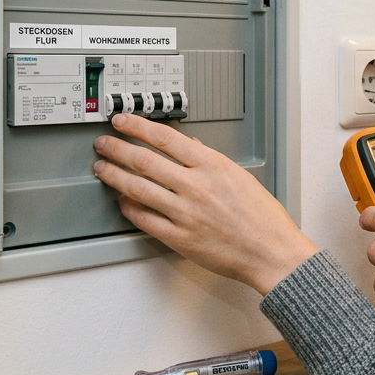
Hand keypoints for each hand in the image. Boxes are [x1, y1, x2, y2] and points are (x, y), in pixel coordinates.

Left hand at [92, 113, 317, 294]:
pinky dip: (128, 208)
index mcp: (212, 166)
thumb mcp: (240, 177)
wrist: (271, 252)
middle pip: (144, 160)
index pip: (165, 138)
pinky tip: (122, 201)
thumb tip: (191, 146)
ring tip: (103, 169)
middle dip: (117, 149)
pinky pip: (143, 219)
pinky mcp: (178, 238)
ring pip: (137, 188)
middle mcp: (195, 186)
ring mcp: (184, 212)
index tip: (122, 121)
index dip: (138, 126)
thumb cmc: (262, 218)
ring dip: (114, 176)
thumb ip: (211, 160)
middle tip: (103, 144)